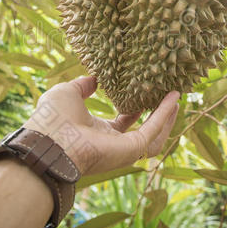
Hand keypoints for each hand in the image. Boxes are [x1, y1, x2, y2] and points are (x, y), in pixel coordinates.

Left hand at [23, 76, 178, 174]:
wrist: (50, 138)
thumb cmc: (53, 118)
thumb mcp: (68, 93)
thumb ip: (83, 85)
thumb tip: (94, 78)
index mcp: (96, 132)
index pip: (121, 123)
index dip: (133, 109)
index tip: (142, 93)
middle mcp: (112, 144)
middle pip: (142, 132)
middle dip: (156, 116)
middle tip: (167, 97)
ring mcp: (123, 149)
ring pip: (154, 136)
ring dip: (166, 118)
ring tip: (176, 98)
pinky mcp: (131, 150)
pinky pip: (153, 131)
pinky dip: (164, 115)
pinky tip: (173, 98)